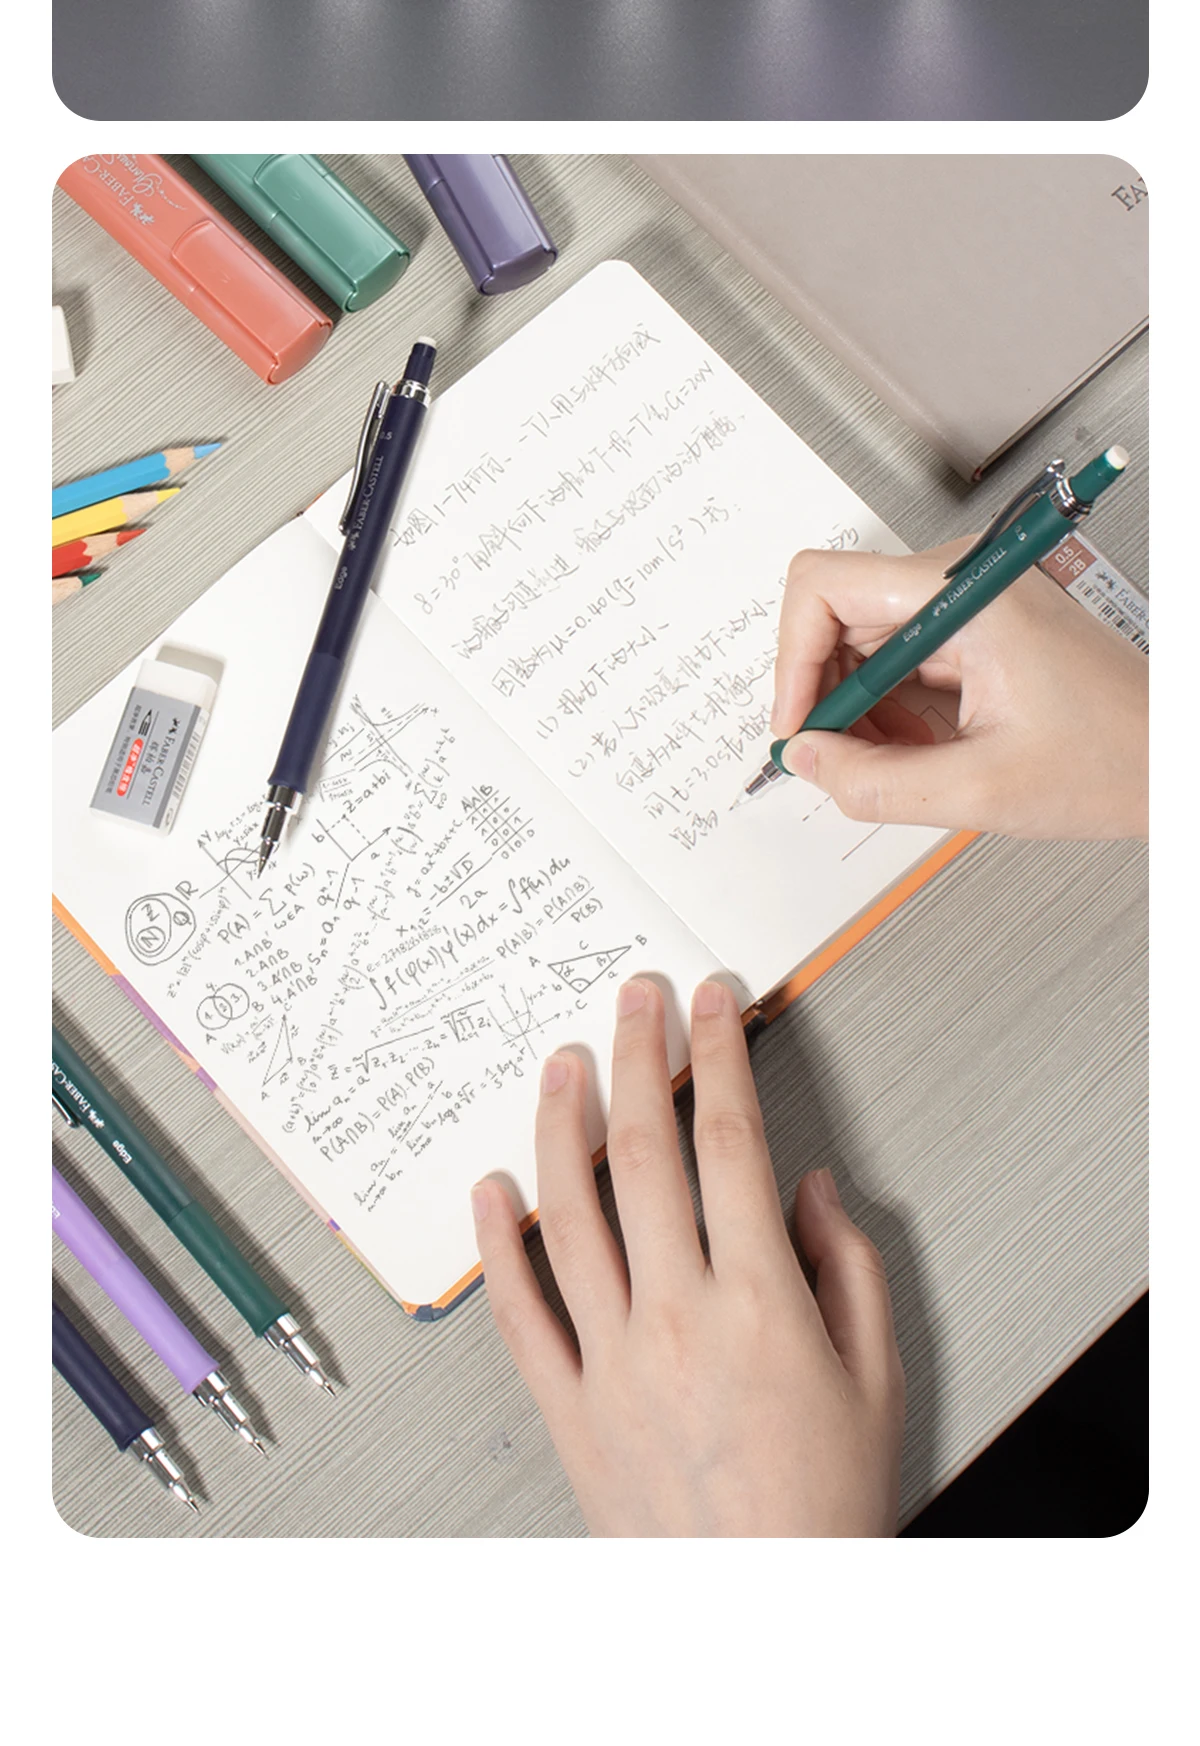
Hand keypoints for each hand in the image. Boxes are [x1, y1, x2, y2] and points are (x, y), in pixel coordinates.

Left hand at [471, 977, 904, 1536]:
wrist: (763, 1609)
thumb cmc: (822, 1505)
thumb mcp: (877, 1379)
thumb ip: (848, 1269)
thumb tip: (809, 1189)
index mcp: (760, 1300)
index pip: (730, 1143)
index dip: (719, 1058)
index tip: (712, 1009)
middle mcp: (677, 1315)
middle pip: (643, 1153)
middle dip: (639, 1057)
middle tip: (632, 1000)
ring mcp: (612, 1358)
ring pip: (569, 1213)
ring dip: (560, 1125)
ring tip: (560, 1064)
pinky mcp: (567, 1404)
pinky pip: (518, 1310)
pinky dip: (498, 1244)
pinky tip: (490, 1191)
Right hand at [770, 543, 1147, 838]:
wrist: (1172, 756)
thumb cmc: (1117, 754)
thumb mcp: (981, 791)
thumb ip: (876, 782)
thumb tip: (808, 762)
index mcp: (965, 594)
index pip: (823, 585)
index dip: (793, 661)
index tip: (799, 723)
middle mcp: (960, 581)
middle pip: (836, 617)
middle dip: (829, 698)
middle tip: (841, 759)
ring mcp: (964, 601)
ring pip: (862, 645)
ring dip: (862, 712)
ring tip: (902, 761)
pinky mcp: (971, 627)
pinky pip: (897, 661)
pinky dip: (891, 713)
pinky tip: (922, 750)